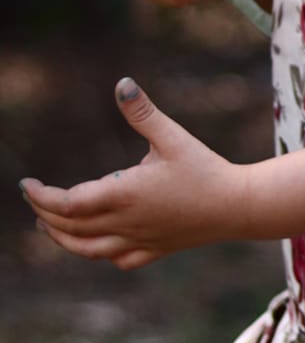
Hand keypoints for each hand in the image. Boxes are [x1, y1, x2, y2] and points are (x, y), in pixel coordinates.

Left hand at [20, 79, 241, 268]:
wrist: (239, 205)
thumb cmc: (207, 168)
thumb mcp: (173, 137)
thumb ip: (143, 112)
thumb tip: (122, 83)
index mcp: (125, 194)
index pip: (67, 203)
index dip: (41, 197)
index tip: (28, 184)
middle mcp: (127, 222)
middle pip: (70, 228)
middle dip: (45, 214)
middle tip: (34, 198)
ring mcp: (140, 239)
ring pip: (89, 249)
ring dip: (63, 239)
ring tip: (49, 227)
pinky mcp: (156, 249)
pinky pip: (119, 259)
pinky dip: (100, 253)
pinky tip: (97, 243)